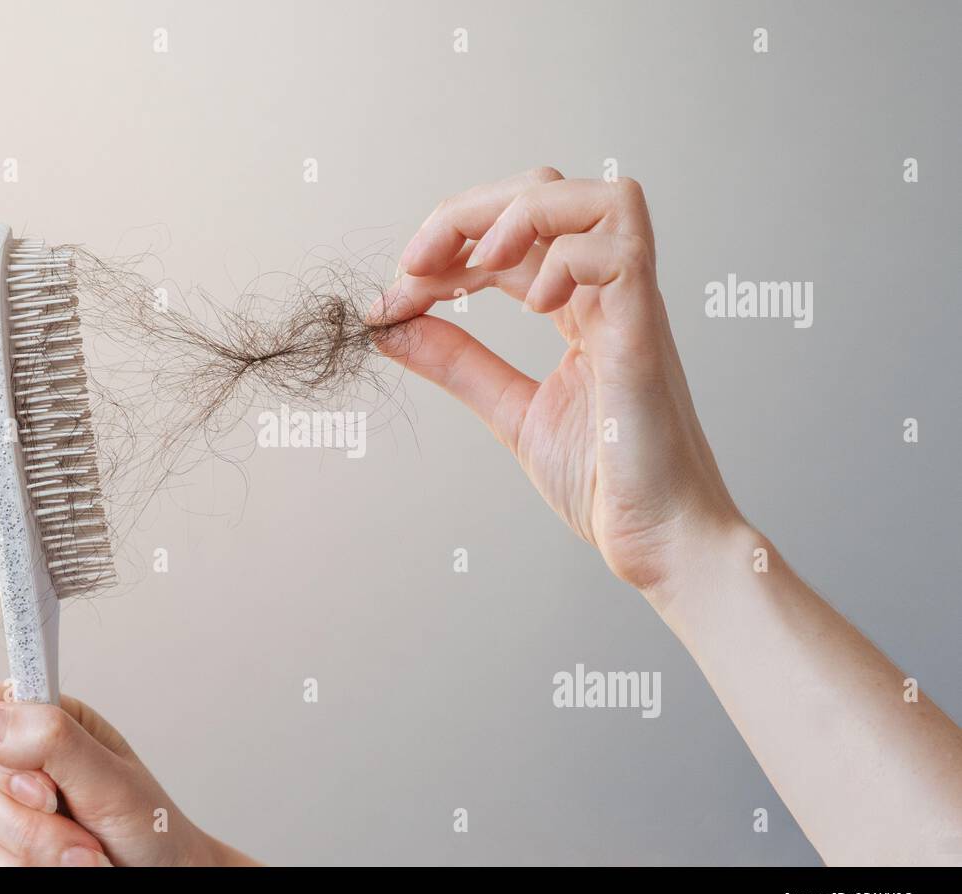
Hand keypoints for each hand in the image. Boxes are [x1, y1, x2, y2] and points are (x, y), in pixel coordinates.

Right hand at [0, 682, 252, 865]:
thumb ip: (50, 739)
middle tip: (87, 830)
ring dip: (35, 853)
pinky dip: (19, 871)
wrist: (160, 875)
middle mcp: (9, 760)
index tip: (43, 781)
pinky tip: (58, 869)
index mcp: (40, 719)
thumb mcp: (111, 778)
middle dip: (32, 820)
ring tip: (87, 855)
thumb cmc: (148, 826)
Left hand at [372, 167, 740, 596]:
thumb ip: (458, 365)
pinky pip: (620, 252)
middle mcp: (608, 296)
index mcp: (579, 309)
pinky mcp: (645, 336)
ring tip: (476, 264)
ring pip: (599, 198)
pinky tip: (534, 306)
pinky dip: (565, 259)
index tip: (394, 295)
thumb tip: (391, 325)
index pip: (510, 236)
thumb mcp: (512, 411)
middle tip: (412, 265)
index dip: (445, 249)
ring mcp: (633, 309)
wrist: (662, 543)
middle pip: (547, 191)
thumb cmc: (607, 482)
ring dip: (521, 212)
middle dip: (468, 213)